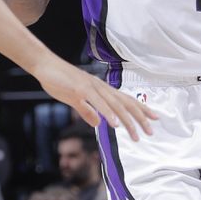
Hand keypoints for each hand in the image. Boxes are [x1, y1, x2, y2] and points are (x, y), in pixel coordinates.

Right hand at [31, 56, 156, 141]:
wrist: (45, 65)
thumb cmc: (60, 80)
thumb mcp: (75, 100)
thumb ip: (87, 111)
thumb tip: (98, 123)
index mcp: (101, 90)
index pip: (126, 100)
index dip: (141, 109)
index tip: (155, 118)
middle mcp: (101, 88)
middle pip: (125, 103)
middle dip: (140, 118)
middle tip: (150, 131)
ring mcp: (92, 88)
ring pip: (115, 105)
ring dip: (127, 120)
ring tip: (136, 134)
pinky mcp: (80, 90)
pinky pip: (97, 103)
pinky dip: (107, 113)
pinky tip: (114, 124)